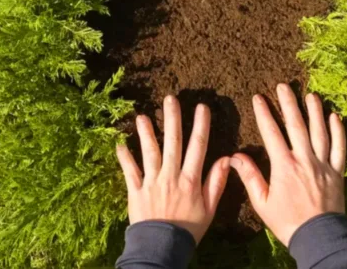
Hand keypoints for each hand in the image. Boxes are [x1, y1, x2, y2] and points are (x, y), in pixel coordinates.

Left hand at [116, 95, 230, 243]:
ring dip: (146, 133)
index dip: (201, 125)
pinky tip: (119, 143)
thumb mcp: (209, 209)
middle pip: (173, 142)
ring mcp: (151, 182)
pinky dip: (124, 157)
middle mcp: (171, 176)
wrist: (162, 248)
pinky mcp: (135, 191)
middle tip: (171, 98)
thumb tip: (226, 159)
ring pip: (149, 152)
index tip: (202, 107)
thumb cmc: (189, 230)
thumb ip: (216, 183)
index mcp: (190, 179)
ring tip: (142, 116)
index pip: (198, 146)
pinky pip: (129, 171)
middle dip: (172, 118)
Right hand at [230, 83, 345, 245]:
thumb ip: (250, 177)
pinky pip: (340, 148)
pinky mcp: (337, 173)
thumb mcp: (262, 202)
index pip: (272, 132)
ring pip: (320, 132)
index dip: (264, 113)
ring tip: (310, 95)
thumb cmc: (287, 222)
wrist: (318, 238)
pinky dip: (339, 132)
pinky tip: (335, 117)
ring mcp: (323, 165)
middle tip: (283, 86)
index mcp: (283, 166)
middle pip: (296, 125)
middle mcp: (304, 160)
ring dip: (315, 112)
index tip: (258, 97)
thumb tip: (235, 157)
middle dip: (289, 103)